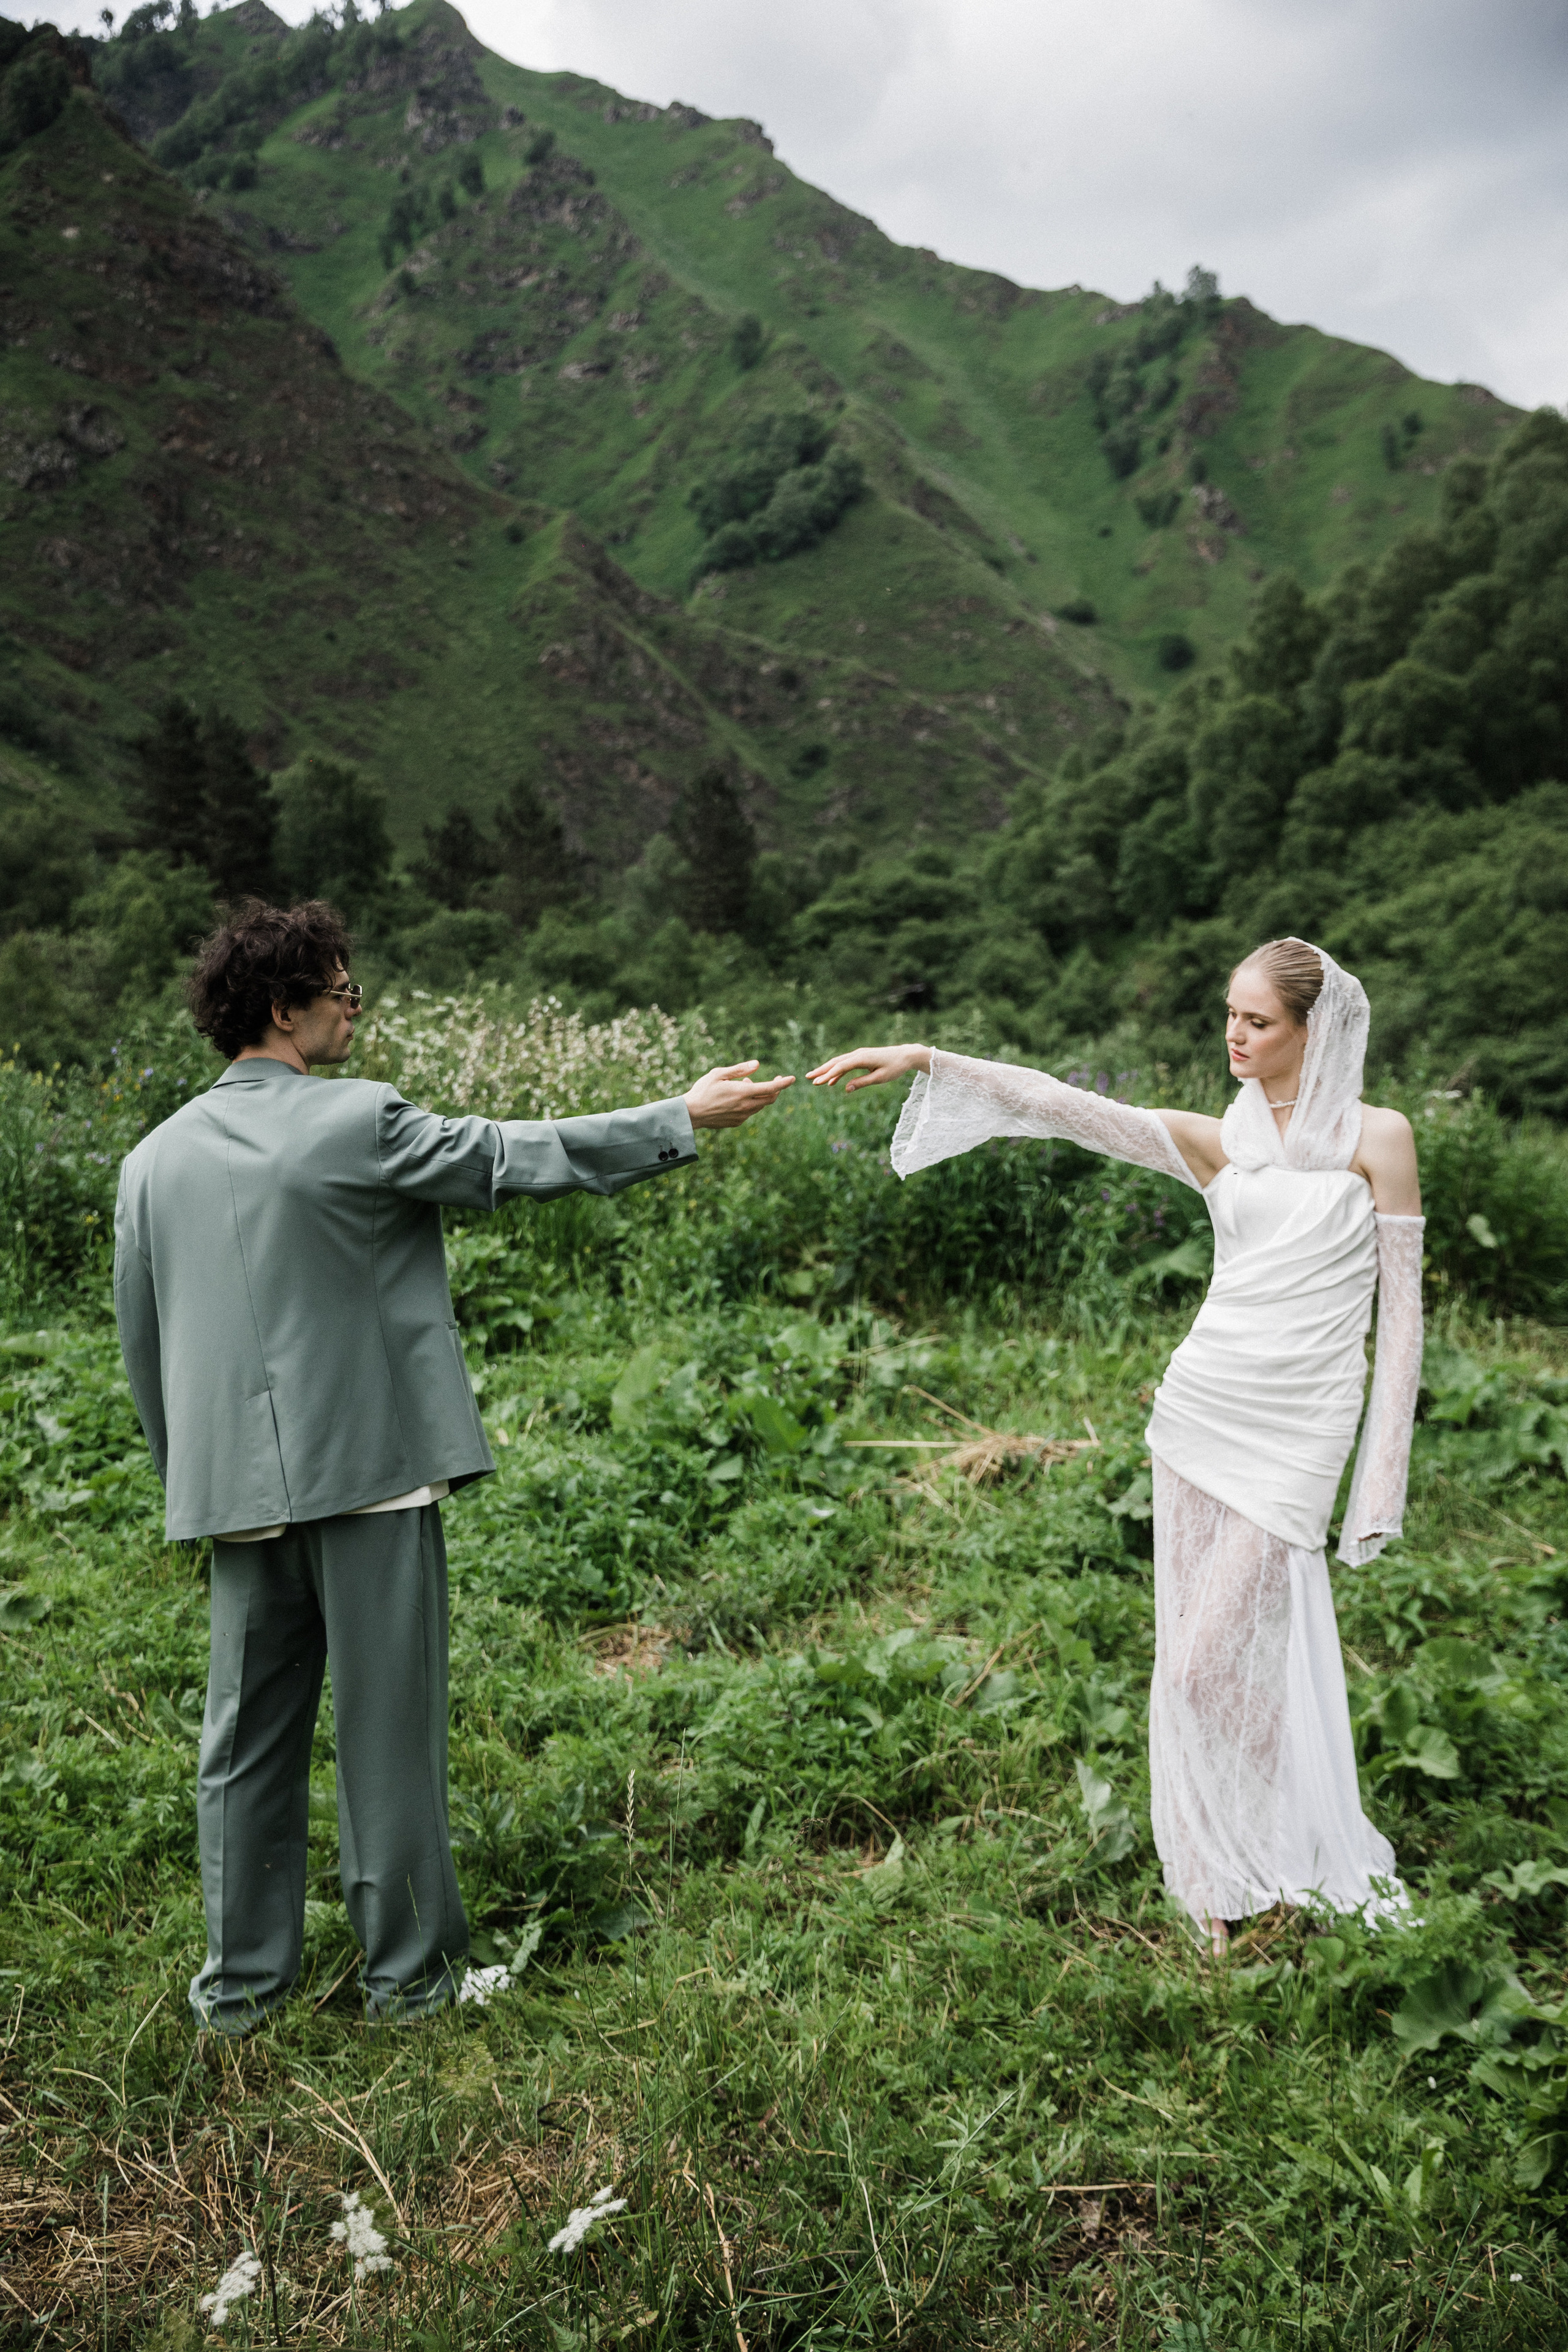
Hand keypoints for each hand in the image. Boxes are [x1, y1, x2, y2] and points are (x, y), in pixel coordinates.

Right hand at [683, 1061, 795, 1129]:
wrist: (691, 1114)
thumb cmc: (703, 1090)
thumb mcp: (719, 1074)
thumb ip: (740, 1069)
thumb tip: (757, 1064)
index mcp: (742, 1093)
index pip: (770, 1089)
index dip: (783, 1084)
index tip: (792, 1079)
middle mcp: (745, 1106)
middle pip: (769, 1099)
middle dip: (775, 1089)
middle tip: (775, 1080)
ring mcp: (742, 1116)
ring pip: (760, 1105)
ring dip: (759, 1095)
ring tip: (745, 1085)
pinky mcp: (737, 1122)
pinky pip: (750, 1112)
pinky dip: (750, 1103)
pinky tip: (738, 1097)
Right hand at [806, 1043, 930, 1093]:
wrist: (905, 1055)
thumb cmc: (895, 1067)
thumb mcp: (880, 1078)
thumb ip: (862, 1083)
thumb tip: (846, 1089)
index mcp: (862, 1058)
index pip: (840, 1067)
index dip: (828, 1075)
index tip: (818, 1083)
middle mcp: (858, 1054)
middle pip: (835, 1062)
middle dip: (821, 1070)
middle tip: (808, 1078)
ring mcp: (859, 1054)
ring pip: (839, 1062)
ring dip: (827, 1070)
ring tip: (815, 1079)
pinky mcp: (862, 1057)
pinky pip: (846, 1064)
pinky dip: (837, 1071)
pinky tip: (832, 1081)